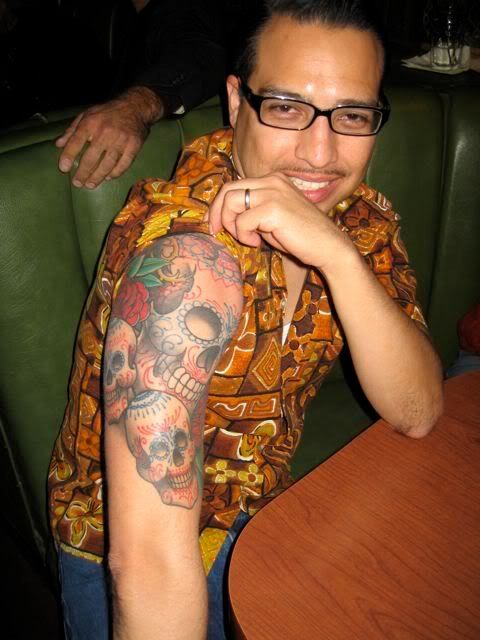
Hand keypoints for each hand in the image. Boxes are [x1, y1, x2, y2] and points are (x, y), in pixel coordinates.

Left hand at [56, 87, 164, 187]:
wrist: (135, 107)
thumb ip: (72, 130)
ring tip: (90, 185)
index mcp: (91, 122)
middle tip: (77, 183)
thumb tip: (58, 144)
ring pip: (107, 164)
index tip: (63, 168)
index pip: (76, 142)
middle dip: (83, 173)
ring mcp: (120, 140)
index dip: (68, 156)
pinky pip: (123, 164)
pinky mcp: (133, 146)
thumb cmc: (107, 113)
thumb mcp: (87, 115)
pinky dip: (115, 173)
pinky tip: (108, 177)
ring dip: (97, 177)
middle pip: (91, 158)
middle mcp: (105, 132)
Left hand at [208, 173, 351, 272]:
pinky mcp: (274, 208)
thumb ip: (252, 212)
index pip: (233, 185)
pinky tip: (259, 242)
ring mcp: (273, 192)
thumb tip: (224, 215)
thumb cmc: (300, 237)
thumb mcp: (271, 219)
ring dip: (232, 225)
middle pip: (227, 190)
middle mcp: (272, 181)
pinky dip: (244, 235)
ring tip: (248, 238)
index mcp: (272, 180)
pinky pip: (243, 221)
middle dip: (217, 213)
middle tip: (218, 232)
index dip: (218, 206)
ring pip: (231, 202)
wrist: (328, 247)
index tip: (214, 225)